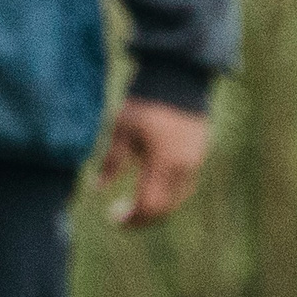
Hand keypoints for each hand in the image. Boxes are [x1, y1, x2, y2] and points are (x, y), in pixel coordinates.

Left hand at [99, 97, 210, 226]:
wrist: (178, 77)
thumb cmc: (145, 102)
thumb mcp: (121, 131)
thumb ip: (111, 162)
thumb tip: (97, 188)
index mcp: (163, 162)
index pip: (149, 204)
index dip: (132, 218)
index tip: (113, 220)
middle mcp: (183, 166)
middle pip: (165, 207)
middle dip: (143, 218)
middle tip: (122, 218)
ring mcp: (195, 160)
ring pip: (178, 198)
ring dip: (157, 207)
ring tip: (135, 206)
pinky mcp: (200, 153)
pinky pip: (185, 184)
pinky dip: (168, 194)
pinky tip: (152, 189)